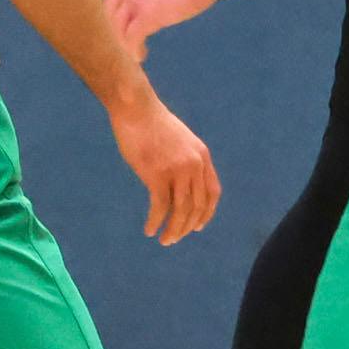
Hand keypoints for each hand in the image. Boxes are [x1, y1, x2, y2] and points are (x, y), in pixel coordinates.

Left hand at [102, 0, 207, 48]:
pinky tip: (140, 55)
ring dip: (125, 40)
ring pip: (119, 26)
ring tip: (135, 50)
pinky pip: (132, 38)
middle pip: (111, 9)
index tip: (118, 14)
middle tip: (126, 37)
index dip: (111, 3)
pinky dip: (133, 49)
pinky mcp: (146, 16)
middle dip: (117, 25)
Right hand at [112, 90, 220, 243]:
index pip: (212, 192)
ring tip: (165, 240)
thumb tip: (180, 181)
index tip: (197, 227)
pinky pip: (160, 207)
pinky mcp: (157, 174)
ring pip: (181, 211)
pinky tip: (150, 230)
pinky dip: (156, 222)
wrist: (136, 108)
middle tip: (175, 238)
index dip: (206, 213)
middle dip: (187, 226)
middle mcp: (194, 165)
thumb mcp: (179, 140)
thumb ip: (184, 160)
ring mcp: (177, 170)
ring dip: (173, 230)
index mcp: (202, 156)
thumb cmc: (152, 123)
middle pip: (197, 206)